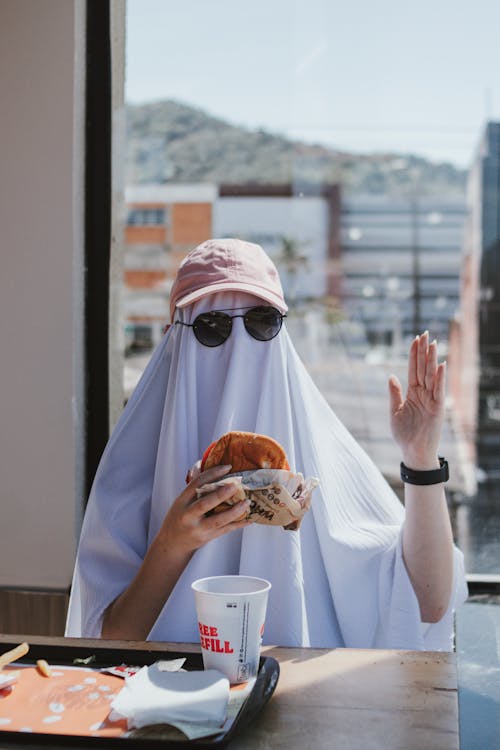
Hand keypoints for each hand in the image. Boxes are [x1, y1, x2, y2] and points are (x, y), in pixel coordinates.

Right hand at [159, 464, 250, 556]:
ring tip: (247, 502)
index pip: (196, 484)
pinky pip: (225, 530)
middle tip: (235, 485)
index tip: (227, 467)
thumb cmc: (180, 517)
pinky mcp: (207, 538)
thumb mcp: (182, 501)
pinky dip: (238, 524)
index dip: (212, 474)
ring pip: (218, 520)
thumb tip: (209, 467)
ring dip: (234, 511)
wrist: (173, 543)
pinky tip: (249, 519)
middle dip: (221, 494)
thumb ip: (195, 488)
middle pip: (205, 503)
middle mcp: (188, 515)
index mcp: (182, 501)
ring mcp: (198, 528)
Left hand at [389, 332, 445, 468]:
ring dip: (432, 359)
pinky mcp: (437, 408)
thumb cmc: (404, 434)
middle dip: (423, 351)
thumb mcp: (395, 411)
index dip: (414, 354)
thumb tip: (391, 375)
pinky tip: (440, 364)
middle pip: (423, 368)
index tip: (415, 339)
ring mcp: (431, 400)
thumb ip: (395, 393)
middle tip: (425, 333)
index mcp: (413, 393)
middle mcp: (423, 394)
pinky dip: (440, 378)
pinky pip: (439, 390)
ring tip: (432, 343)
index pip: (413, 369)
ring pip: (432, 375)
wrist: (413, 452)